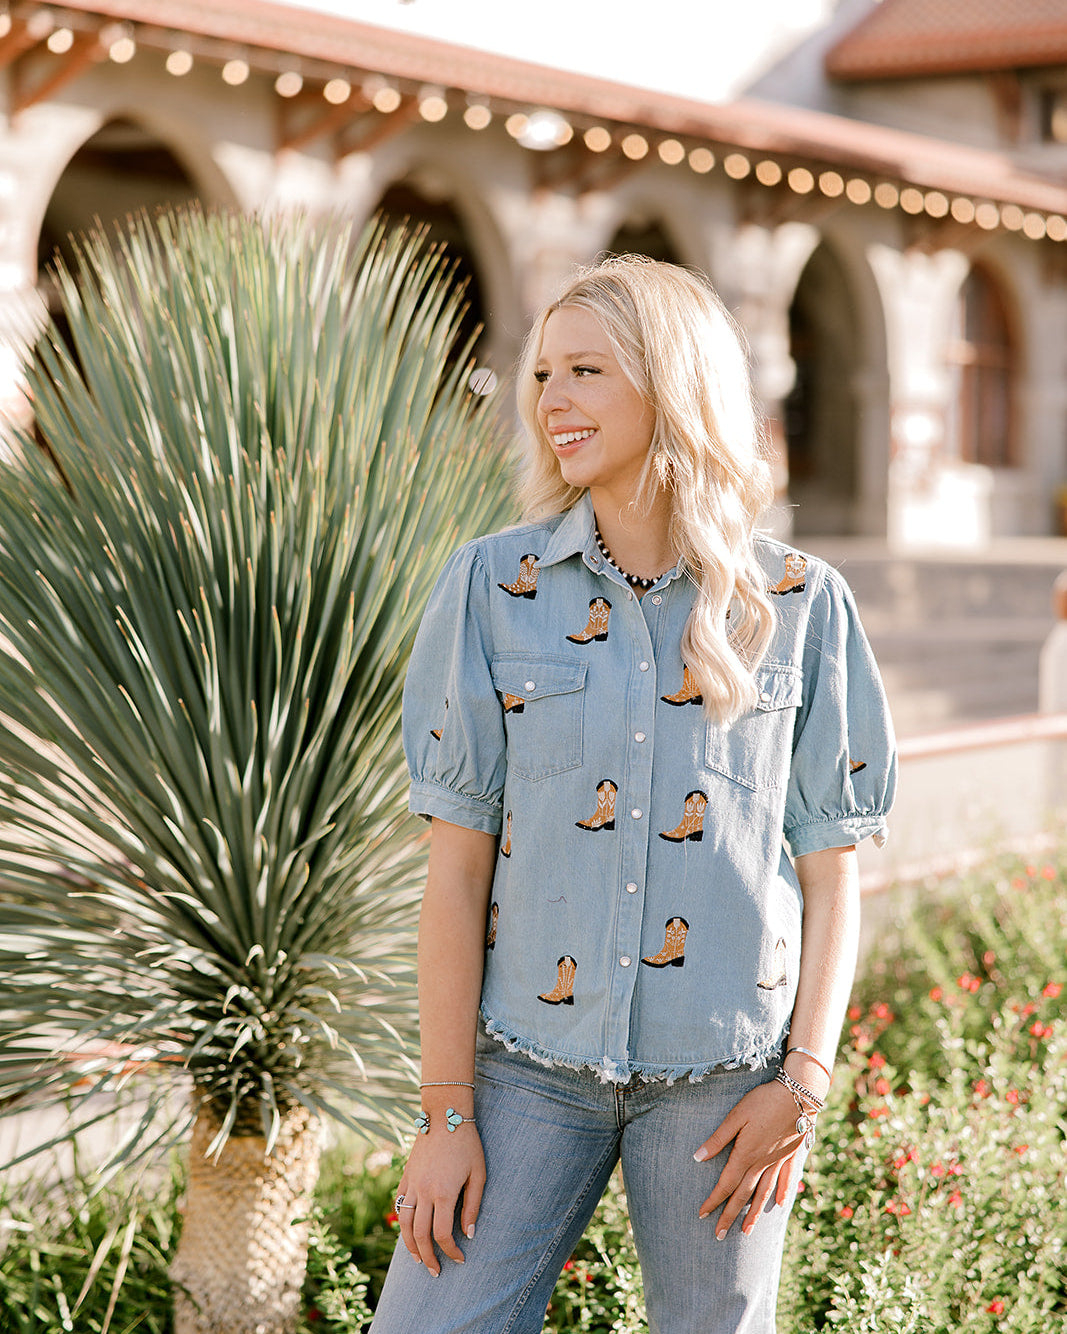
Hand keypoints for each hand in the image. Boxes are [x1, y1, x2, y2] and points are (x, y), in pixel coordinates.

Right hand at [396, 1128, 485, 1276]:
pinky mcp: (406, 1175)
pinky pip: (399, 1203)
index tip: (460, 1259)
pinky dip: (401, 1221)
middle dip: (427, 1257)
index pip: (442, 1234)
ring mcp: (412, 1184)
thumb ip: (472, 1205)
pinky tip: (407, 1230)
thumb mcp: (478, 1174)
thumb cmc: (467, 1143)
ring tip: (417, 1259)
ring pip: (404, 1223)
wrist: (445, 1115)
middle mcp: (424, 1192)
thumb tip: (469, 1234)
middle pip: (420, 1235)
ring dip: (409, 1245)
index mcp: (443, 1193)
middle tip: (435, 1272)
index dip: (451, 1251)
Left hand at [692, 1079, 807, 1238]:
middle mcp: (762, 1163)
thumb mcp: (735, 1115)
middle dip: (730, 1216)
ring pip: (764, 1193)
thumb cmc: (762, 1101)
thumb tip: (697, 1157)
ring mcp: (778, 1161)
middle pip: (744, 1195)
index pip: (726, 1184)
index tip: (701, 1214)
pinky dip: (782, 1193)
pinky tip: (779, 1204)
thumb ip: (718, 1138)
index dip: (713, 1200)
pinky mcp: (791, 1155)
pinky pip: (786, 1179)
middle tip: (719, 1235)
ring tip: (746, 1231)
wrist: (798, 1095)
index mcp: (746, 1155)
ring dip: (754, 1213)